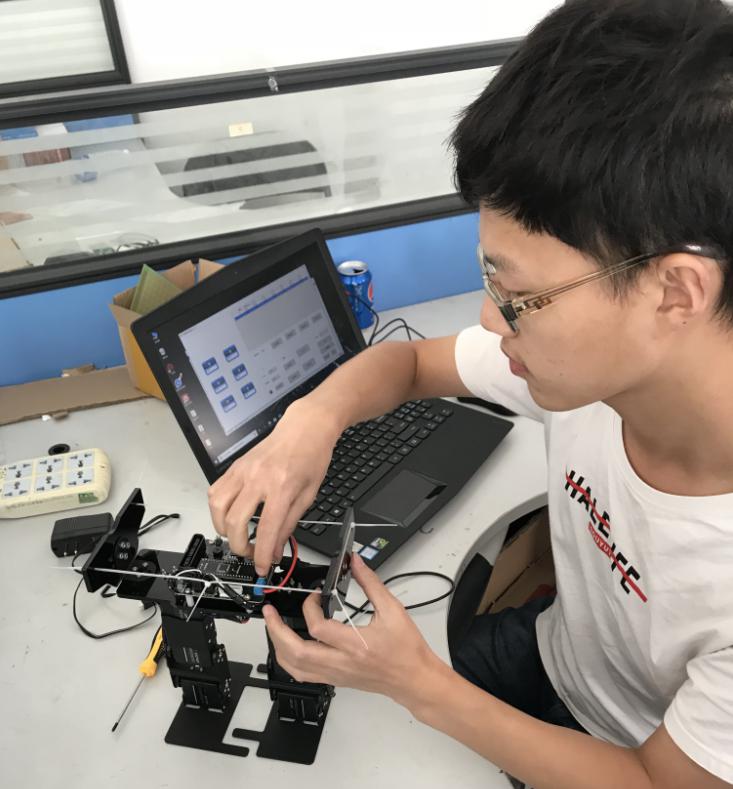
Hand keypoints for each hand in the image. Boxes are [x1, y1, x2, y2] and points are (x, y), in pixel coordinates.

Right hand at [208, 399, 340, 573]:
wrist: (304, 428)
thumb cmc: (311, 457)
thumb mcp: (308, 496)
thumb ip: (289, 525)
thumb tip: (275, 550)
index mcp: (283, 487)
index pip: (267, 529)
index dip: (262, 555)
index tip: (262, 568)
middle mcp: (258, 478)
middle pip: (235, 521)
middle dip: (240, 546)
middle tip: (251, 553)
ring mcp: (243, 470)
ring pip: (217, 506)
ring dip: (223, 529)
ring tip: (237, 535)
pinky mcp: (234, 466)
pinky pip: (215, 491)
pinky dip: (218, 509)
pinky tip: (230, 515)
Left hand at [262, 553, 445, 708]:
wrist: (414, 679)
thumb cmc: (407, 649)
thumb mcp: (393, 610)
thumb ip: (371, 584)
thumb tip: (356, 563)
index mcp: (356, 645)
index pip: (319, 629)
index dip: (310, 608)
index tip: (314, 595)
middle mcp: (342, 663)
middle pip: (297, 653)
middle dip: (277, 631)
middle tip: (270, 613)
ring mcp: (336, 675)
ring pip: (296, 668)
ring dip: (279, 647)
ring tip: (273, 628)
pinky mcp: (335, 680)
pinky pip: (304, 676)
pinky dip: (289, 661)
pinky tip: (287, 648)